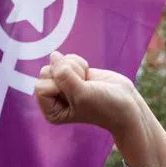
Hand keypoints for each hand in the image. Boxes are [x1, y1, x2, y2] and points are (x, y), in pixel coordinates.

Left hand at [35, 52, 165, 166]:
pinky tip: (88, 75)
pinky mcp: (73, 73)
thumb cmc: (103, 105)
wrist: (125, 104)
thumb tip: (53, 55)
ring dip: (75, 69)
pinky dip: (80, 63)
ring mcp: (63, 85)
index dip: (59, 86)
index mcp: (51, 111)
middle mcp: (54, 98)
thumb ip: (62, 74)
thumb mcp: (80, 93)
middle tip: (82, 86)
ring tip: (86, 82)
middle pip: (45, 72)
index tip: (75, 94)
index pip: (40, 87)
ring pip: (57, 63)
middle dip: (67, 74)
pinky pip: (67, 58)